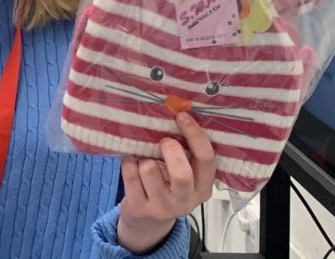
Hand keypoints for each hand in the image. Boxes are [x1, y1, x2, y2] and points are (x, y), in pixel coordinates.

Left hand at [116, 112, 214, 252]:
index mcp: (202, 188)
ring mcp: (161, 207)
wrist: (147, 221)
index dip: (195, 135)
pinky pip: (129, 172)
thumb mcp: (185, 174)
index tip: (182, 116)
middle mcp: (185, 201)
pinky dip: (128, 161)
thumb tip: (176, 113)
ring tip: (145, 159)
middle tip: (163, 141)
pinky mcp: (139, 208)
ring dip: (144, 157)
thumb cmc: (168, 186)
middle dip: (170, 150)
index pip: (206, 160)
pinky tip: (132, 165)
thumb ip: (186, 153)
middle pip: (181, 174)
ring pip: (149, 169)